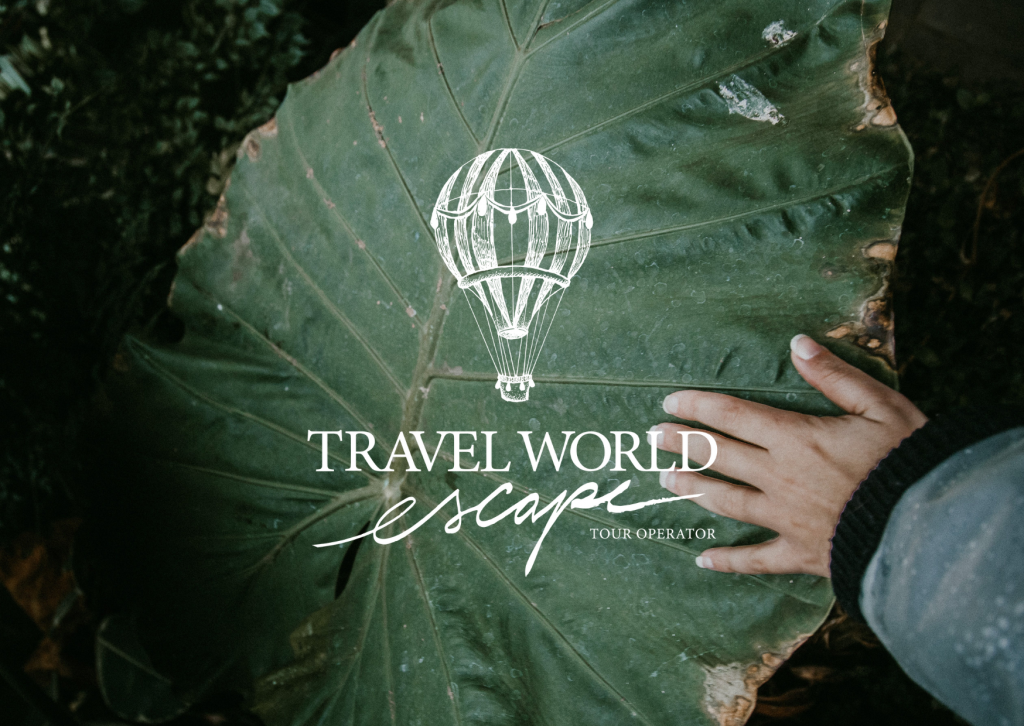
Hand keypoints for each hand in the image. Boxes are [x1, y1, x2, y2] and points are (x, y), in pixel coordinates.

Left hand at [651, 334, 926, 576]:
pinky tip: (703, 560)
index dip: (697, 406)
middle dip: (683, 443)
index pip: (732, 415)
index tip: (669, 402)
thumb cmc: (909, 460)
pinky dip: (729, 560)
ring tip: (666, 481)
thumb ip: (834, 375)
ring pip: (726, 501)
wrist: (929, 528)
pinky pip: (756, 560)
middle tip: (652, 437)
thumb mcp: (880, 405)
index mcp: (796, 438)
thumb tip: (797, 343)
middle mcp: (780, 477)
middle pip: (719, 455)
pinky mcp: (800, 554)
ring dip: (693, 489)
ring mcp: (786, 518)